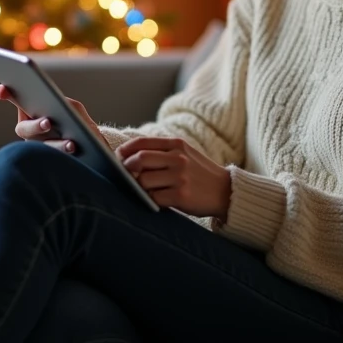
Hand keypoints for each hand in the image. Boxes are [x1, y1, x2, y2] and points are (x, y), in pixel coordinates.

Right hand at [0, 84, 102, 155]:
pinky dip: (64, 155)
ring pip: (38, 149)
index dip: (4, 94)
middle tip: (47, 122)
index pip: (15, 99)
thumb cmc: (80, 123)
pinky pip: (51, 162)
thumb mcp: (74, 109)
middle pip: (23, 129)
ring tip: (70, 144)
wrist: (91, 144)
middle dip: (34, 126)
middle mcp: (30, 130)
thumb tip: (58, 106)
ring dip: (55, 145)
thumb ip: (65, 104)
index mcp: (32, 111)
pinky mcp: (48, 163)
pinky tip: (74, 149)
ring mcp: (37, 148)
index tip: (1, 93)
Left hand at [116, 136, 231, 219]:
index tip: (117, 158)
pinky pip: (154, 198)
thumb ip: (162, 152)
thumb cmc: (199, 173)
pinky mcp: (181, 196)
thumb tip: (128, 157)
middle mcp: (178, 158)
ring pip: (143, 180)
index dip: (125, 150)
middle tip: (125, 176)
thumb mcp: (185, 153)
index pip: (141, 143)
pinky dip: (149, 200)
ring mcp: (180, 177)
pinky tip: (155, 200)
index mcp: (177, 144)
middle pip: (139, 160)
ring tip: (142, 190)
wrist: (225, 191)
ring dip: (138, 187)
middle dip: (126, 169)